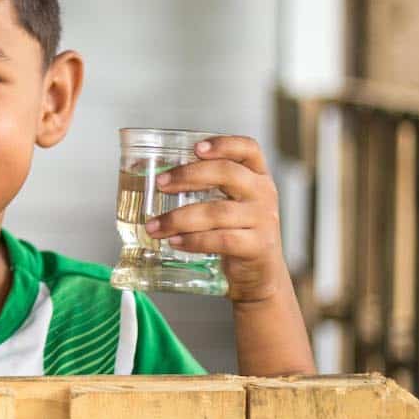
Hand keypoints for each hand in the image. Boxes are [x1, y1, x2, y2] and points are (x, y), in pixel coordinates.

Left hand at [145, 135, 285, 303]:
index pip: (248, 149)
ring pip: (218, 212)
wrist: (260, 274)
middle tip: (161, 184)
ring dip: (179, 218)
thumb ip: (207, 188)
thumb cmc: (238, 233)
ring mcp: (263, 220)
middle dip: (188, 176)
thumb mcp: (230, 204)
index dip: (223, 144)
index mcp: (257, 177)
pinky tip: (175, 242)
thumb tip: (159, 180)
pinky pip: (221, 240)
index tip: (196, 148)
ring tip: (155, 226)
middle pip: (228, 173)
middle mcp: (263, 193)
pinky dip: (193, 241)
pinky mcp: (258, 246)